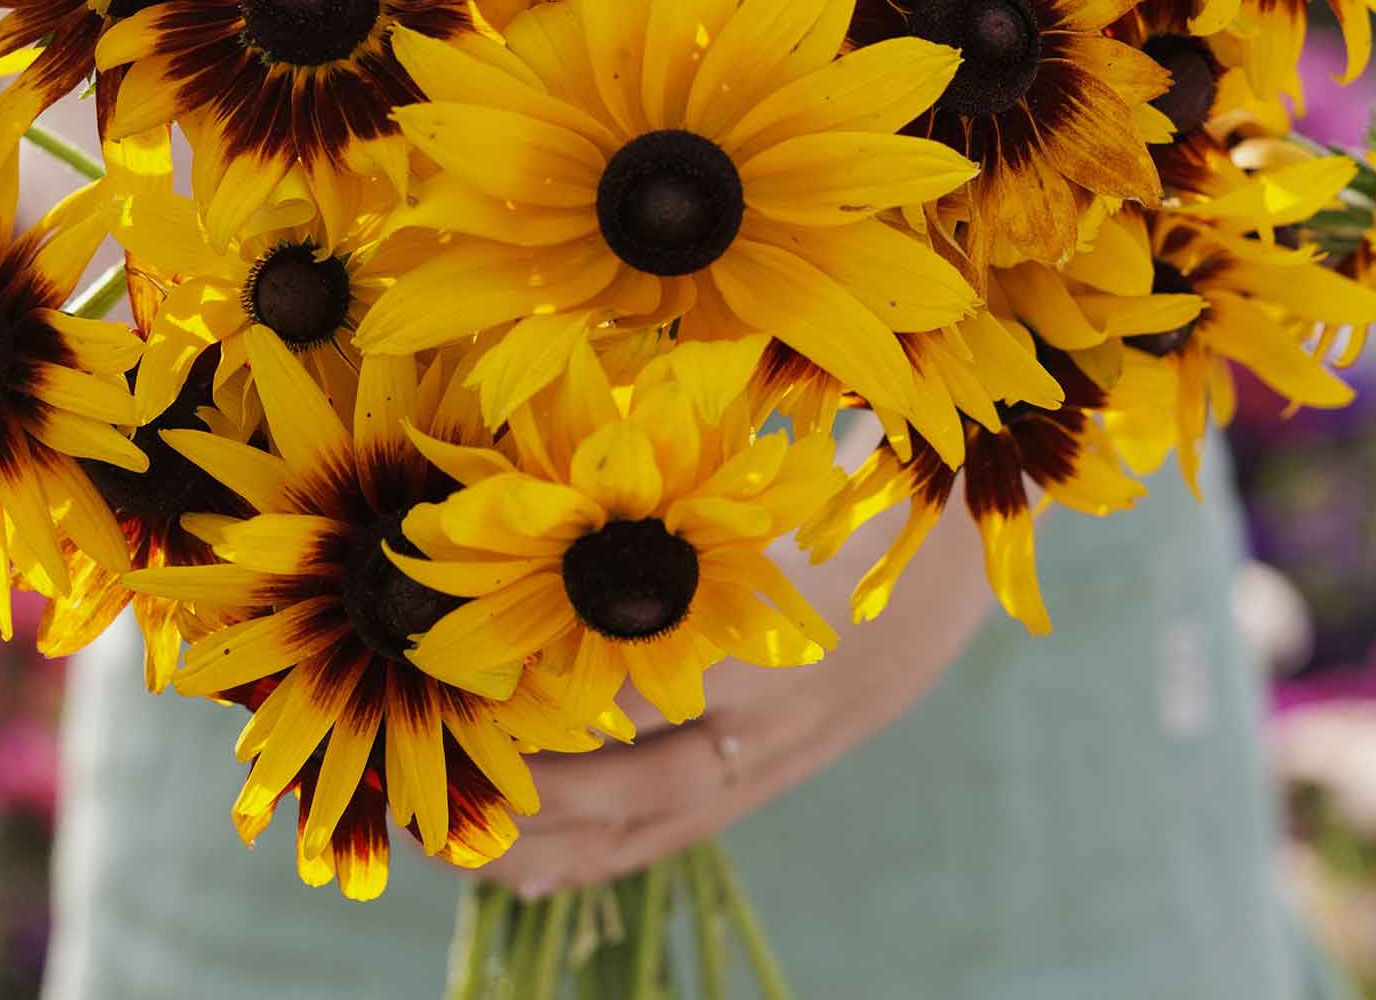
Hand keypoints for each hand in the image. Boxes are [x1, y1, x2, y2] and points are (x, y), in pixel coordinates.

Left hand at [471, 488, 995, 897]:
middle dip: (525, 791)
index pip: (629, 678)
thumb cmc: (831, 507)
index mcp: (759, 632)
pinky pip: (668, 839)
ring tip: (453, 843)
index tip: (454, 675)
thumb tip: (546, 508)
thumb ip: (661, 513)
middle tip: (436, 775)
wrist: (939, 571)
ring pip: (641, 828)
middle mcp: (763, 715)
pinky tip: (526, 878)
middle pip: (628, 780)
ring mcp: (767, 761)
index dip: (539, 688)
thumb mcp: (754, 497)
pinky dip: (593, 864)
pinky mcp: (762, 783)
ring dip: (543, 845)